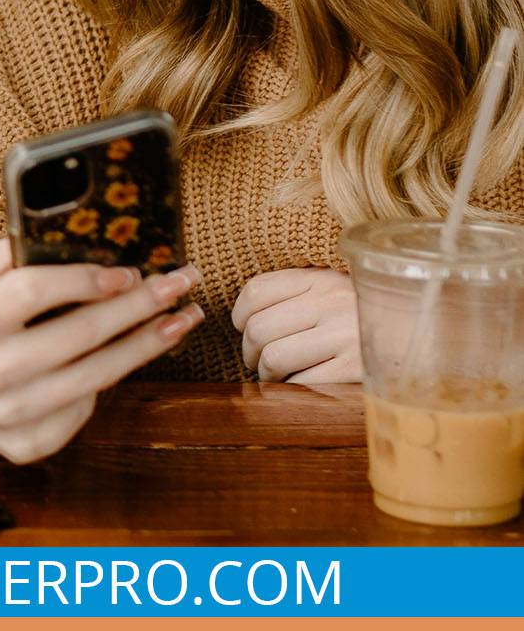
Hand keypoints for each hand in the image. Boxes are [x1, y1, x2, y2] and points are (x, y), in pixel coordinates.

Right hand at [0, 238, 202, 463]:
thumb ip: (20, 254)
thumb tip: (86, 237)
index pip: (31, 293)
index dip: (82, 280)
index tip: (128, 271)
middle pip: (78, 335)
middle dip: (138, 306)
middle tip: (179, 284)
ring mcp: (7, 415)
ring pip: (95, 378)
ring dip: (147, 345)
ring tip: (182, 320)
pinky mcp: (25, 446)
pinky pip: (83, 412)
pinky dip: (110, 384)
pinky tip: (128, 357)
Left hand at [232, 268, 360, 382]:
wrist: (429, 344)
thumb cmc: (367, 320)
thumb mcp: (336, 293)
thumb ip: (298, 295)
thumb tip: (247, 318)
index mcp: (321, 278)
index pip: (256, 290)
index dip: (240, 316)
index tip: (247, 331)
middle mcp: (332, 300)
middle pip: (258, 328)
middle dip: (251, 354)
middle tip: (260, 364)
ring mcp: (345, 334)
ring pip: (274, 357)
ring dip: (268, 375)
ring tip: (279, 378)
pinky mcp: (355, 369)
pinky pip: (302, 383)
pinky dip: (295, 391)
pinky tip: (304, 389)